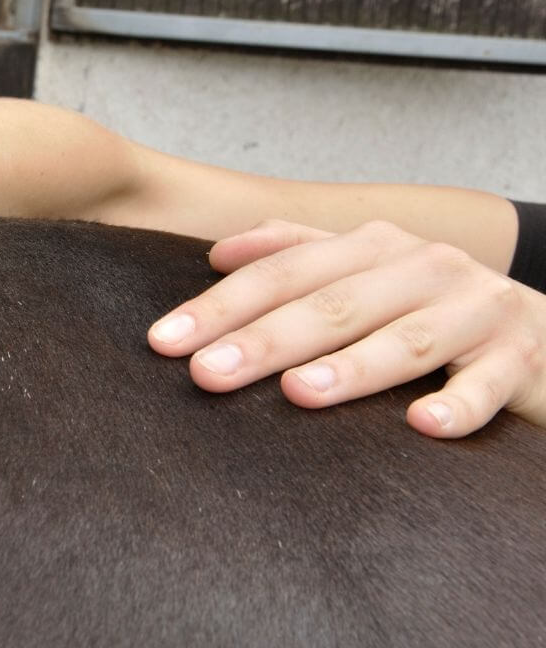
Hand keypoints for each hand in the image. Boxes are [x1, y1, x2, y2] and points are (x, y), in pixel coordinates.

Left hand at [147, 219, 545, 437]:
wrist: (543, 330)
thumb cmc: (431, 305)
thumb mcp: (366, 268)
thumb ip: (296, 251)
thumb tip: (217, 252)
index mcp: (372, 246)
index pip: (282, 273)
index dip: (221, 305)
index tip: (164, 340)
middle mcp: (422, 267)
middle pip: (331, 305)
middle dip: (264, 340)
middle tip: (206, 373)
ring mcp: (476, 309)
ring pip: (406, 341)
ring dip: (352, 368)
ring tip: (299, 393)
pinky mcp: (523, 357)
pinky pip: (490, 384)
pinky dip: (459, 404)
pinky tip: (422, 426)